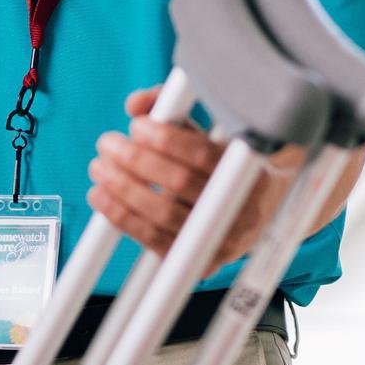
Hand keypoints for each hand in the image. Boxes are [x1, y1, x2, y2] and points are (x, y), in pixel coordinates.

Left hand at [90, 85, 298, 270]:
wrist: (265, 204)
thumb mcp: (211, 124)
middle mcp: (243, 206)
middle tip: (108, 144)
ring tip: (100, 168)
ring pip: (164, 216)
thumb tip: (136, 104)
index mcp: (251, 167)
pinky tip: (102, 198)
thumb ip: (174, 106)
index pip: (204, 154)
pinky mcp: (204, 261)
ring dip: (122, 191)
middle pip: (180, 184)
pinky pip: (157, 242)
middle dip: (135, 161)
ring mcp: (225, 238)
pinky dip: (124, 219)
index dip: (166, 140)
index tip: (137, 126)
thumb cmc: (230, 157)